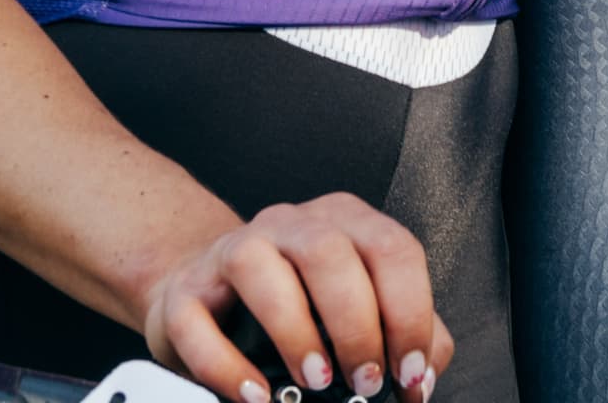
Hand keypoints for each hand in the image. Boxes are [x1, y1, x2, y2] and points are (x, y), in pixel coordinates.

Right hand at [140, 195, 447, 402]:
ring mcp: (233, 250)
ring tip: (316, 381)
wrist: (210, 296)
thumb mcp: (360, 310)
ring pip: (260, 267)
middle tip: (365, 383)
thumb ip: (403, 331)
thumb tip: (422, 373)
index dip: (409, 314)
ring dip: (295, 330)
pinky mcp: (185, 291)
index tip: (408, 373)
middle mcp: (290, 224)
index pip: (392, 249)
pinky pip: (199, 321)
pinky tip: (257, 396)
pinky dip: (228, 365)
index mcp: (345, 222)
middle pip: (330, 253)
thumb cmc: (299, 306)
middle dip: (356, 324)